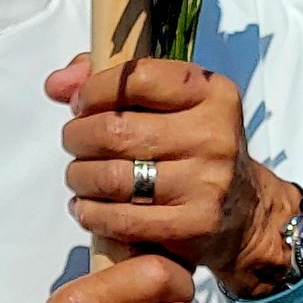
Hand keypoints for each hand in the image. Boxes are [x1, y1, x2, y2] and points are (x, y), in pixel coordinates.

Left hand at [49, 52, 301, 298]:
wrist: (245, 213)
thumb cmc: (194, 148)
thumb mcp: (170, 103)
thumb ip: (112, 80)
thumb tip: (56, 84)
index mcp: (212, 92)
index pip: (138, 77)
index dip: (95, 90)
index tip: (81, 104)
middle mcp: (214, 134)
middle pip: (115, 130)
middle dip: (77, 136)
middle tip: (74, 143)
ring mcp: (206, 182)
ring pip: (110, 177)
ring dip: (79, 176)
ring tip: (79, 176)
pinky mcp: (193, 225)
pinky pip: (120, 219)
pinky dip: (90, 213)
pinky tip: (87, 207)